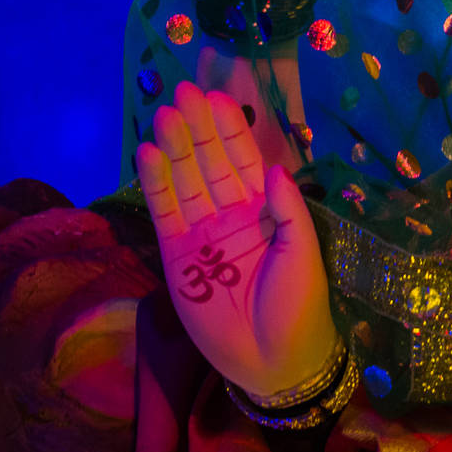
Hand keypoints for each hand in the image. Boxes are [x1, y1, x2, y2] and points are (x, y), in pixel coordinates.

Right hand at [133, 80, 338, 397]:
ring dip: (174, 147)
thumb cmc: (298, 305)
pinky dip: (156, 184)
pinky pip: (164, 213)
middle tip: (183, 92)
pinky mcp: (176, 256)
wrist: (274, 359)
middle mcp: (231, 214)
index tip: (217, 96)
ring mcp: (201, 233)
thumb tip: (272, 170)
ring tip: (163, 113)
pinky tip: (148, 154)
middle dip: (198, 127)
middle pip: (210, 162)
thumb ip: (287, 210)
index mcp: (266, 209)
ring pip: (185, 180)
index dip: (230, 129)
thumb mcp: (303, 253)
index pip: (244, 159)